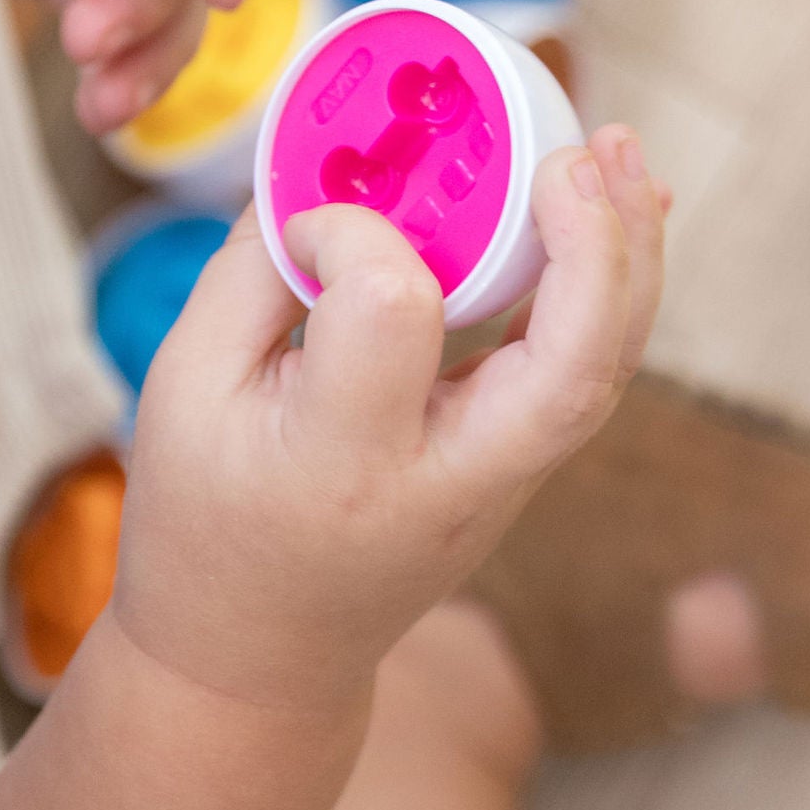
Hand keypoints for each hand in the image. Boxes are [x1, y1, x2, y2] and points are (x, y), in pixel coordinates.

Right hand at [115, 124, 664, 711]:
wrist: (255, 657)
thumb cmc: (205, 520)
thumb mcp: (180, 391)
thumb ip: (252, 275)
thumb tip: (325, 175)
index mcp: (342, 460)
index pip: (394, 310)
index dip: (358, 232)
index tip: (309, 222)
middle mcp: (447, 479)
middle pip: (570, 367)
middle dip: (595, 249)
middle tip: (580, 152)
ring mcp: (501, 486)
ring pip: (604, 371)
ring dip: (629, 254)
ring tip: (624, 153)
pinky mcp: (520, 470)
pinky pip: (587, 373)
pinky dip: (612, 289)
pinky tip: (617, 210)